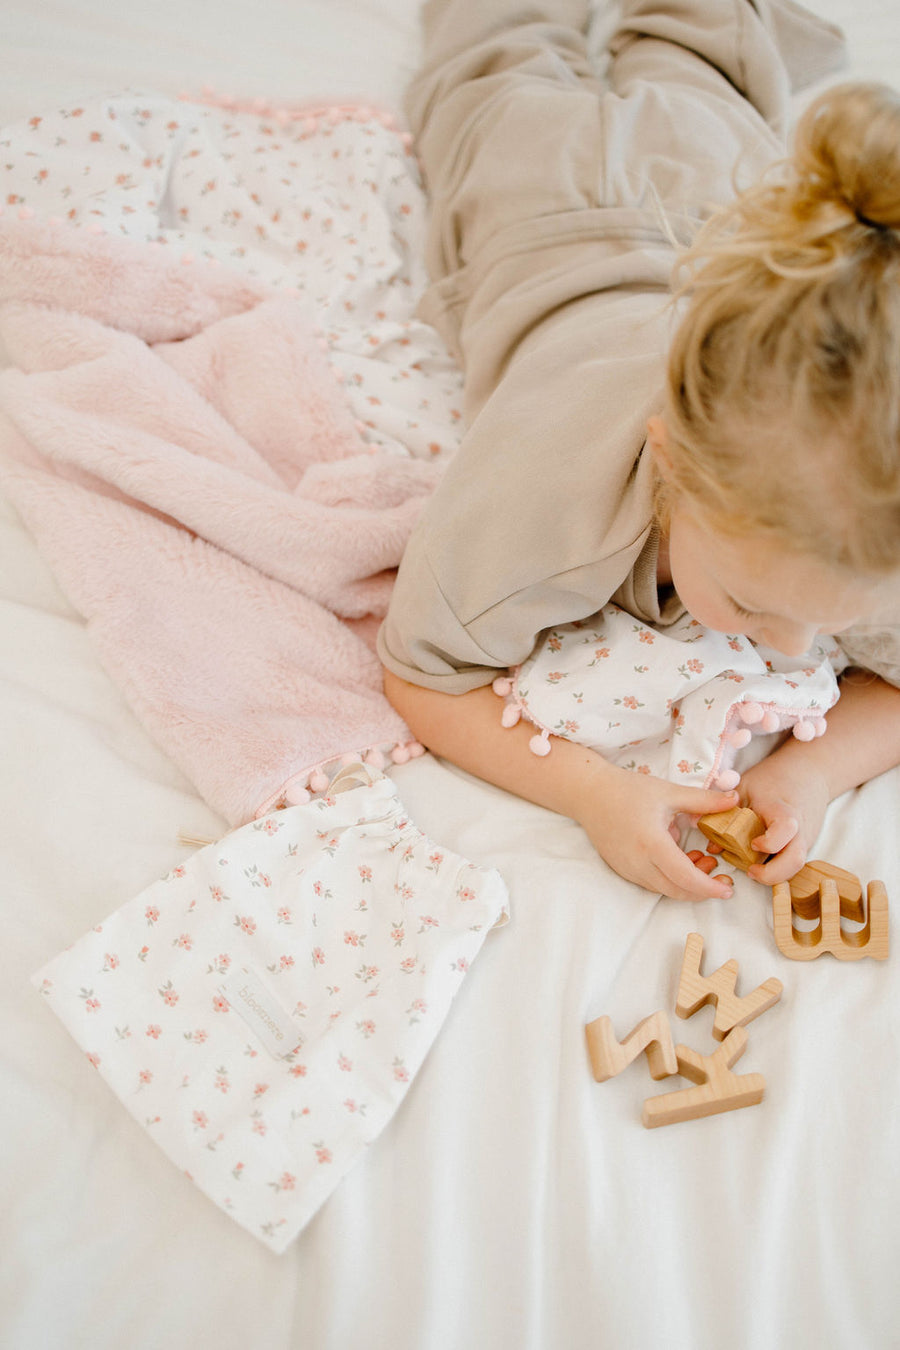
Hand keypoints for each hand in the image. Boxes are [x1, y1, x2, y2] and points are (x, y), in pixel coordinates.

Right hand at [575, 767, 740, 900]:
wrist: (589, 794)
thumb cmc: (628, 790)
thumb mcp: (669, 792)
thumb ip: (704, 800)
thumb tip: (735, 800)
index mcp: (651, 843)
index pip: (685, 878)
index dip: (709, 888)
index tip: (728, 888)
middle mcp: (638, 862)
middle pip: (677, 891)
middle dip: (703, 890)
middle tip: (720, 875)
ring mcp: (627, 869)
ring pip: (664, 890)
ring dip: (687, 884)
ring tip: (700, 859)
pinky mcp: (622, 870)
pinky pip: (652, 883)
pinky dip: (670, 879)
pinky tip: (679, 859)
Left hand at [737, 753, 830, 885]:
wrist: (809, 773)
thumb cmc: (773, 778)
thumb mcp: (745, 788)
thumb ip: (727, 813)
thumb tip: (710, 844)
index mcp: (783, 810)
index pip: (785, 830)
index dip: (769, 843)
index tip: (753, 844)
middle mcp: (799, 829)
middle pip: (795, 860)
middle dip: (773, 874)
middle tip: (750, 871)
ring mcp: (805, 839)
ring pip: (796, 867)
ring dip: (775, 875)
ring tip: (753, 869)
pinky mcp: (804, 845)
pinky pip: (793, 862)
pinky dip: (778, 867)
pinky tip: (761, 862)